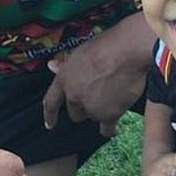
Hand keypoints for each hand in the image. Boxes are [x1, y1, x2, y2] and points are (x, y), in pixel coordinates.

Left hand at [42, 13, 153, 137]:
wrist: (126, 52)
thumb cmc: (105, 46)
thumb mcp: (79, 52)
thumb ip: (66, 65)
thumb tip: (52, 66)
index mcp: (64, 79)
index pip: (51, 101)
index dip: (49, 114)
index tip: (49, 124)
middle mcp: (73, 96)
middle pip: (75, 112)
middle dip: (84, 106)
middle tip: (98, 95)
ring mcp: (90, 107)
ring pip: (92, 117)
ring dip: (99, 111)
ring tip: (113, 96)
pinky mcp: (107, 114)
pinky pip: (106, 129)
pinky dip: (110, 128)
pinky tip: (114, 128)